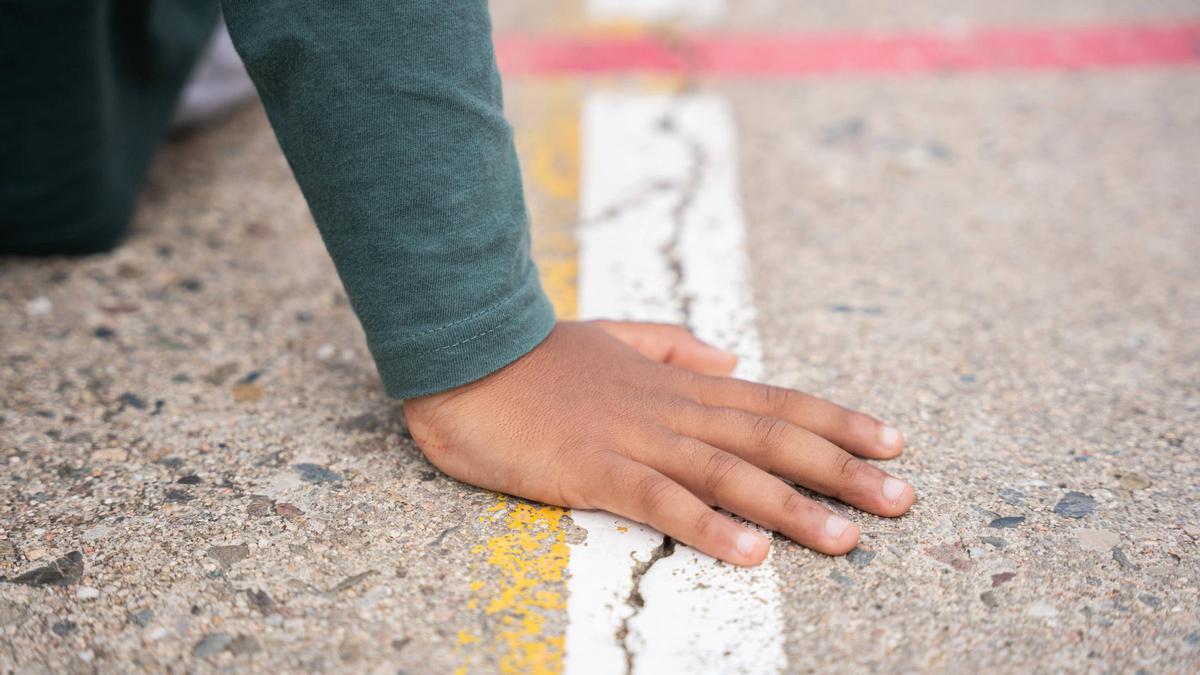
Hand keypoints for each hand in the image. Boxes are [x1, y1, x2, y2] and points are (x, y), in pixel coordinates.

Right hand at [403, 320, 913, 565]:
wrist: (466, 352)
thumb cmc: (535, 354)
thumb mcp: (613, 336)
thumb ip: (671, 343)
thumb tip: (727, 356)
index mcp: (677, 383)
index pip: (773, 400)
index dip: (837, 421)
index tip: (892, 441)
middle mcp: (670, 409)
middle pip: (771, 437)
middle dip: (841, 469)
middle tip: (901, 498)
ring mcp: (635, 439)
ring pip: (729, 472)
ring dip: (792, 507)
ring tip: (847, 537)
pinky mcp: (593, 470)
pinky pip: (660, 502)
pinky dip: (708, 526)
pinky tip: (749, 553)